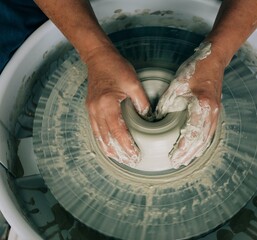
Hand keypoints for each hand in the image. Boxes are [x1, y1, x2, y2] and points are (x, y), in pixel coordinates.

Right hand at [85, 46, 149, 166]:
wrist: (98, 57)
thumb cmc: (116, 67)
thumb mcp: (133, 82)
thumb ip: (142, 101)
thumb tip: (148, 118)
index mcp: (107, 104)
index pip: (118, 131)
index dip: (127, 145)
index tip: (135, 155)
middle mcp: (96, 110)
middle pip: (107, 138)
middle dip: (119, 151)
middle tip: (130, 161)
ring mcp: (91, 110)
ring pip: (99, 136)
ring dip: (109, 148)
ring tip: (119, 158)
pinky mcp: (91, 108)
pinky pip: (95, 128)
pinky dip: (101, 140)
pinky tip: (107, 146)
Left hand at [156, 42, 222, 168]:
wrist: (214, 60)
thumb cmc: (196, 69)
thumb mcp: (177, 84)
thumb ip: (167, 102)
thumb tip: (158, 118)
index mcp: (202, 106)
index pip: (191, 134)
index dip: (182, 148)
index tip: (173, 157)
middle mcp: (211, 112)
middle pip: (200, 140)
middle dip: (188, 154)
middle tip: (177, 164)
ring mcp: (215, 113)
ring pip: (206, 138)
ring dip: (195, 151)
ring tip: (185, 160)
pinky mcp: (214, 111)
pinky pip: (208, 132)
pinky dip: (201, 143)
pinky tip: (195, 148)